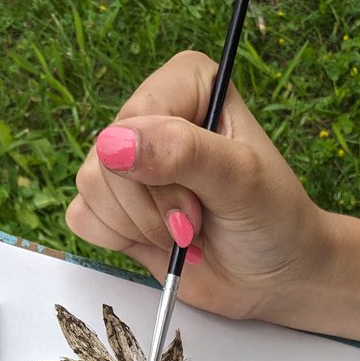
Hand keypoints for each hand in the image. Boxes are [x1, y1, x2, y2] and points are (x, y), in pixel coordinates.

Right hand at [66, 50, 327, 323]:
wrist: (277, 275)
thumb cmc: (272, 219)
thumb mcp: (240, 180)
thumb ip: (183, 153)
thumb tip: (112, 144)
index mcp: (187, 85)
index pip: (134, 120)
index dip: (160, 174)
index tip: (202, 202)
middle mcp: (153, 117)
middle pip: (106, 158)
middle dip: (152, 208)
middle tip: (195, 223)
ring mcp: (131, 163)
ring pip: (90, 188)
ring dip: (138, 227)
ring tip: (184, 234)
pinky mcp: (116, 206)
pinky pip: (82, 217)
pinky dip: (119, 240)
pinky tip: (158, 243)